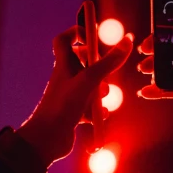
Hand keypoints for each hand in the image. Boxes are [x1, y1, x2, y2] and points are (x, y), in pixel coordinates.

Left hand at [17, 26, 132, 164]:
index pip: (64, 40)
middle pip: (81, 63)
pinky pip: (88, 107)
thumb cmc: (61, 107)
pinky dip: (97, 110)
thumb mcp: (88, 81)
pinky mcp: (72, 113)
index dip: (77, 33)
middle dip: (97, 66)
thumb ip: (107, 63)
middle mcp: (64, 78)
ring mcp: (68, 96)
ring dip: (99, 90)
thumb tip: (126, 42)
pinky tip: (102, 114)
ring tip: (103, 96)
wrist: (45, 139)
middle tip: (106, 71)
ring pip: (87, 86)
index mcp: (63, 66)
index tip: (94, 37)